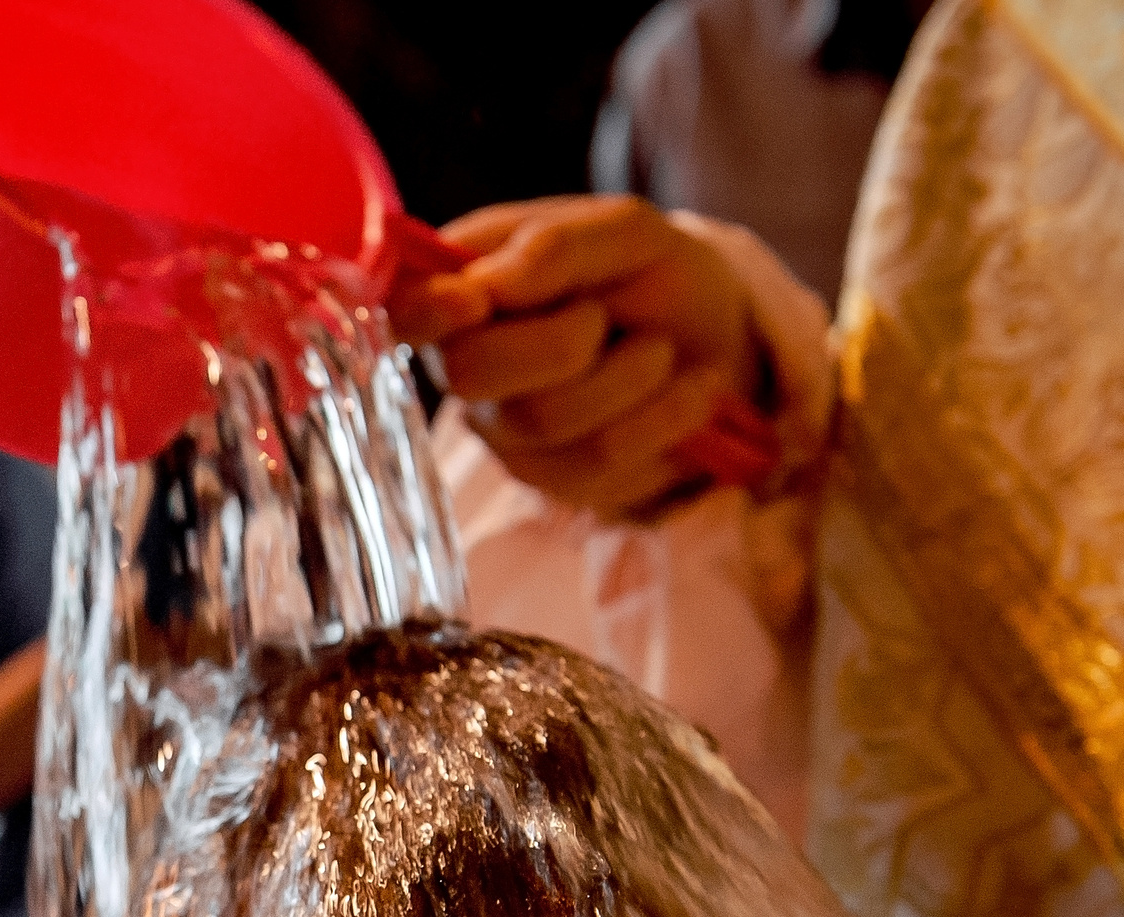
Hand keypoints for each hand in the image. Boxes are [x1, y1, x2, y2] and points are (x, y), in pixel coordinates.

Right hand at [390, 196, 760, 517]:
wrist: (719, 340)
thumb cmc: (653, 272)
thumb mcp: (625, 230)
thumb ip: (556, 245)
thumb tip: (488, 285)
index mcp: (464, 287)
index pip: (404, 308)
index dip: (426, 312)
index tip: (472, 302)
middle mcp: (465, 365)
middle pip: (469, 372)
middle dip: (561, 342)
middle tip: (605, 315)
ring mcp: (506, 431)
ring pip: (544, 420)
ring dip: (630, 376)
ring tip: (662, 349)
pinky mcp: (556, 479)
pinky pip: (598, 462)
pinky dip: (664, 417)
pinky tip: (690, 390)